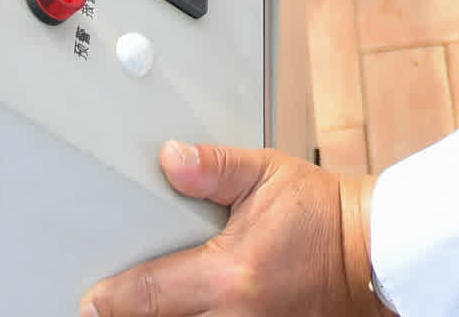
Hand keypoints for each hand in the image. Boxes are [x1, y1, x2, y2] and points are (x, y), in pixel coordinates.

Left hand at [79, 139, 388, 316]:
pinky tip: (182, 310)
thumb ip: (214, 167)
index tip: (90, 300)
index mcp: (231, 273)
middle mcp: (237, 315)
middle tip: (106, 301)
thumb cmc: (321, 213)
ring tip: (139, 305)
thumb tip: (170, 158)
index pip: (150, 295)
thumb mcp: (267, 174)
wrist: (369, 250)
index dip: (111, 300)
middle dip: (131, 314)